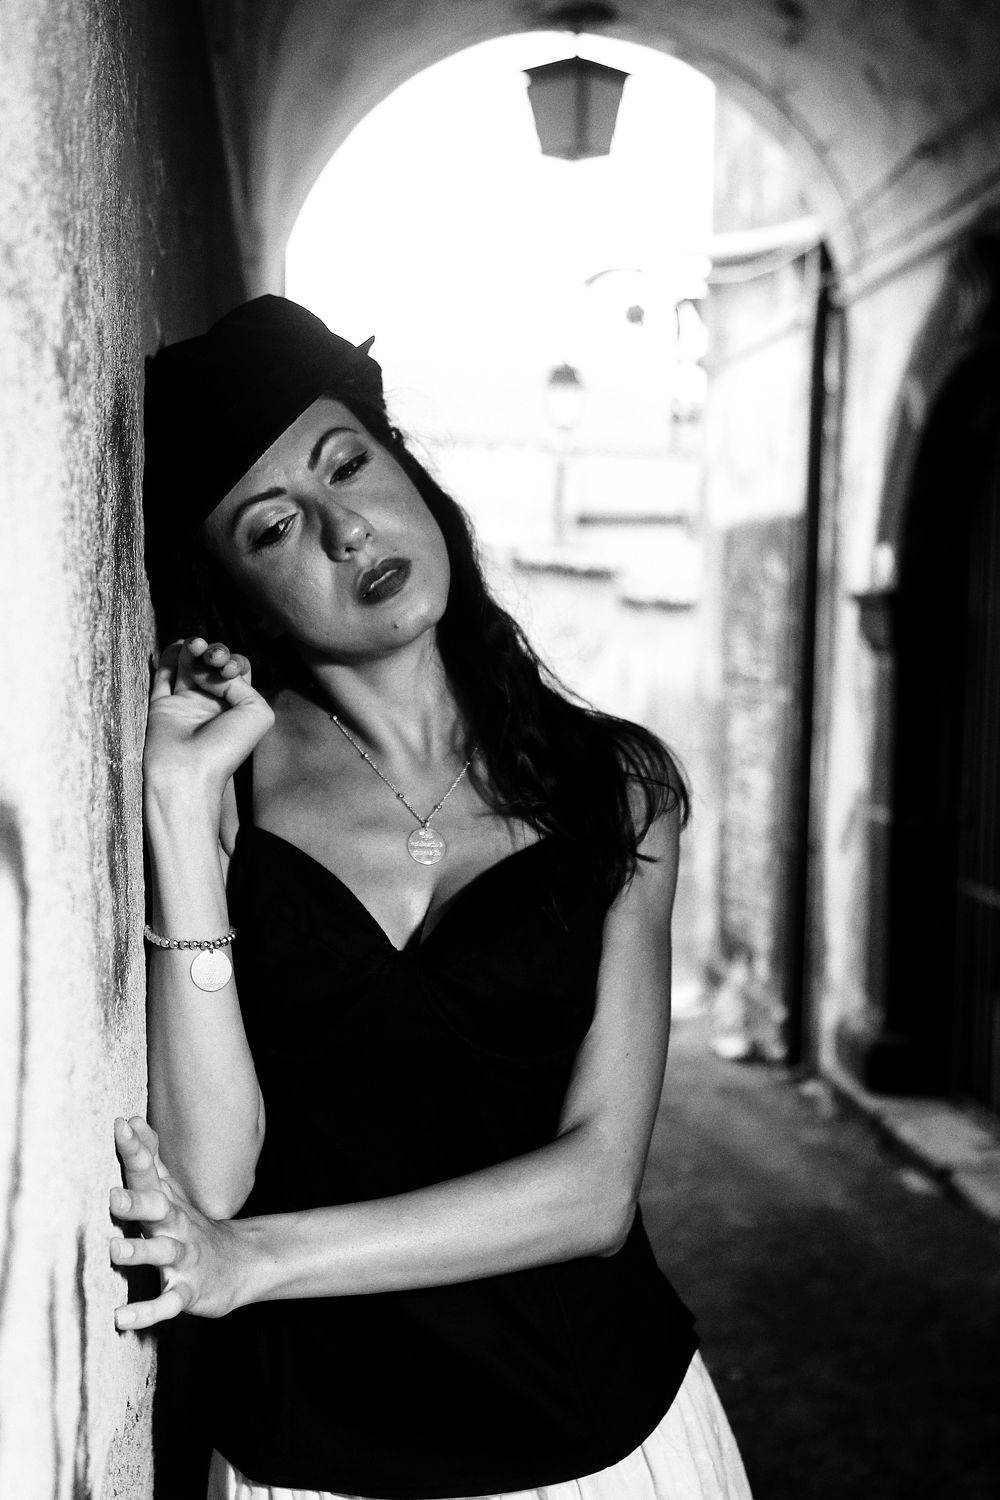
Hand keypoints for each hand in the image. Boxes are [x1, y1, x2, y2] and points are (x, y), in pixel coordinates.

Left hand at [109, 1116, 246, 1328]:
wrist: (240, 1265)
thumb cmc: (189, 1226)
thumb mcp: (171, 1191)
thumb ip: (148, 1158)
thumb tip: (130, 1120)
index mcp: (168, 1202)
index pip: (150, 1172)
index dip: (136, 1150)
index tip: (120, 1127)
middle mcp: (177, 1227)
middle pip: (159, 1210)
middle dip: (137, 1204)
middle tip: (114, 1196)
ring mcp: (185, 1259)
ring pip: (164, 1254)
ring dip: (140, 1253)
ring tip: (114, 1250)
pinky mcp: (189, 1292)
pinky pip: (168, 1303)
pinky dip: (147, 1312)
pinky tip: (121, 1317)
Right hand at [142, 637, 274, 800]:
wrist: (188, 772)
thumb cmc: (227, 748)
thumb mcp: (256, 713)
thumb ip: (242, 683)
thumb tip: (212, 671)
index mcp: (237, 708)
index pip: (238, 672)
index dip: (235, 662)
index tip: (228, 671)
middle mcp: (212, 704)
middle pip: (213, 665)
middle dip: (215, 652)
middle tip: (212, 656)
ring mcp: (185, 704)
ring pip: (189, 666)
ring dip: (193, 649)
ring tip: (194, 643)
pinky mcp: (160, 706)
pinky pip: (163, 676)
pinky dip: (170, 657)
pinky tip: (179, 644)